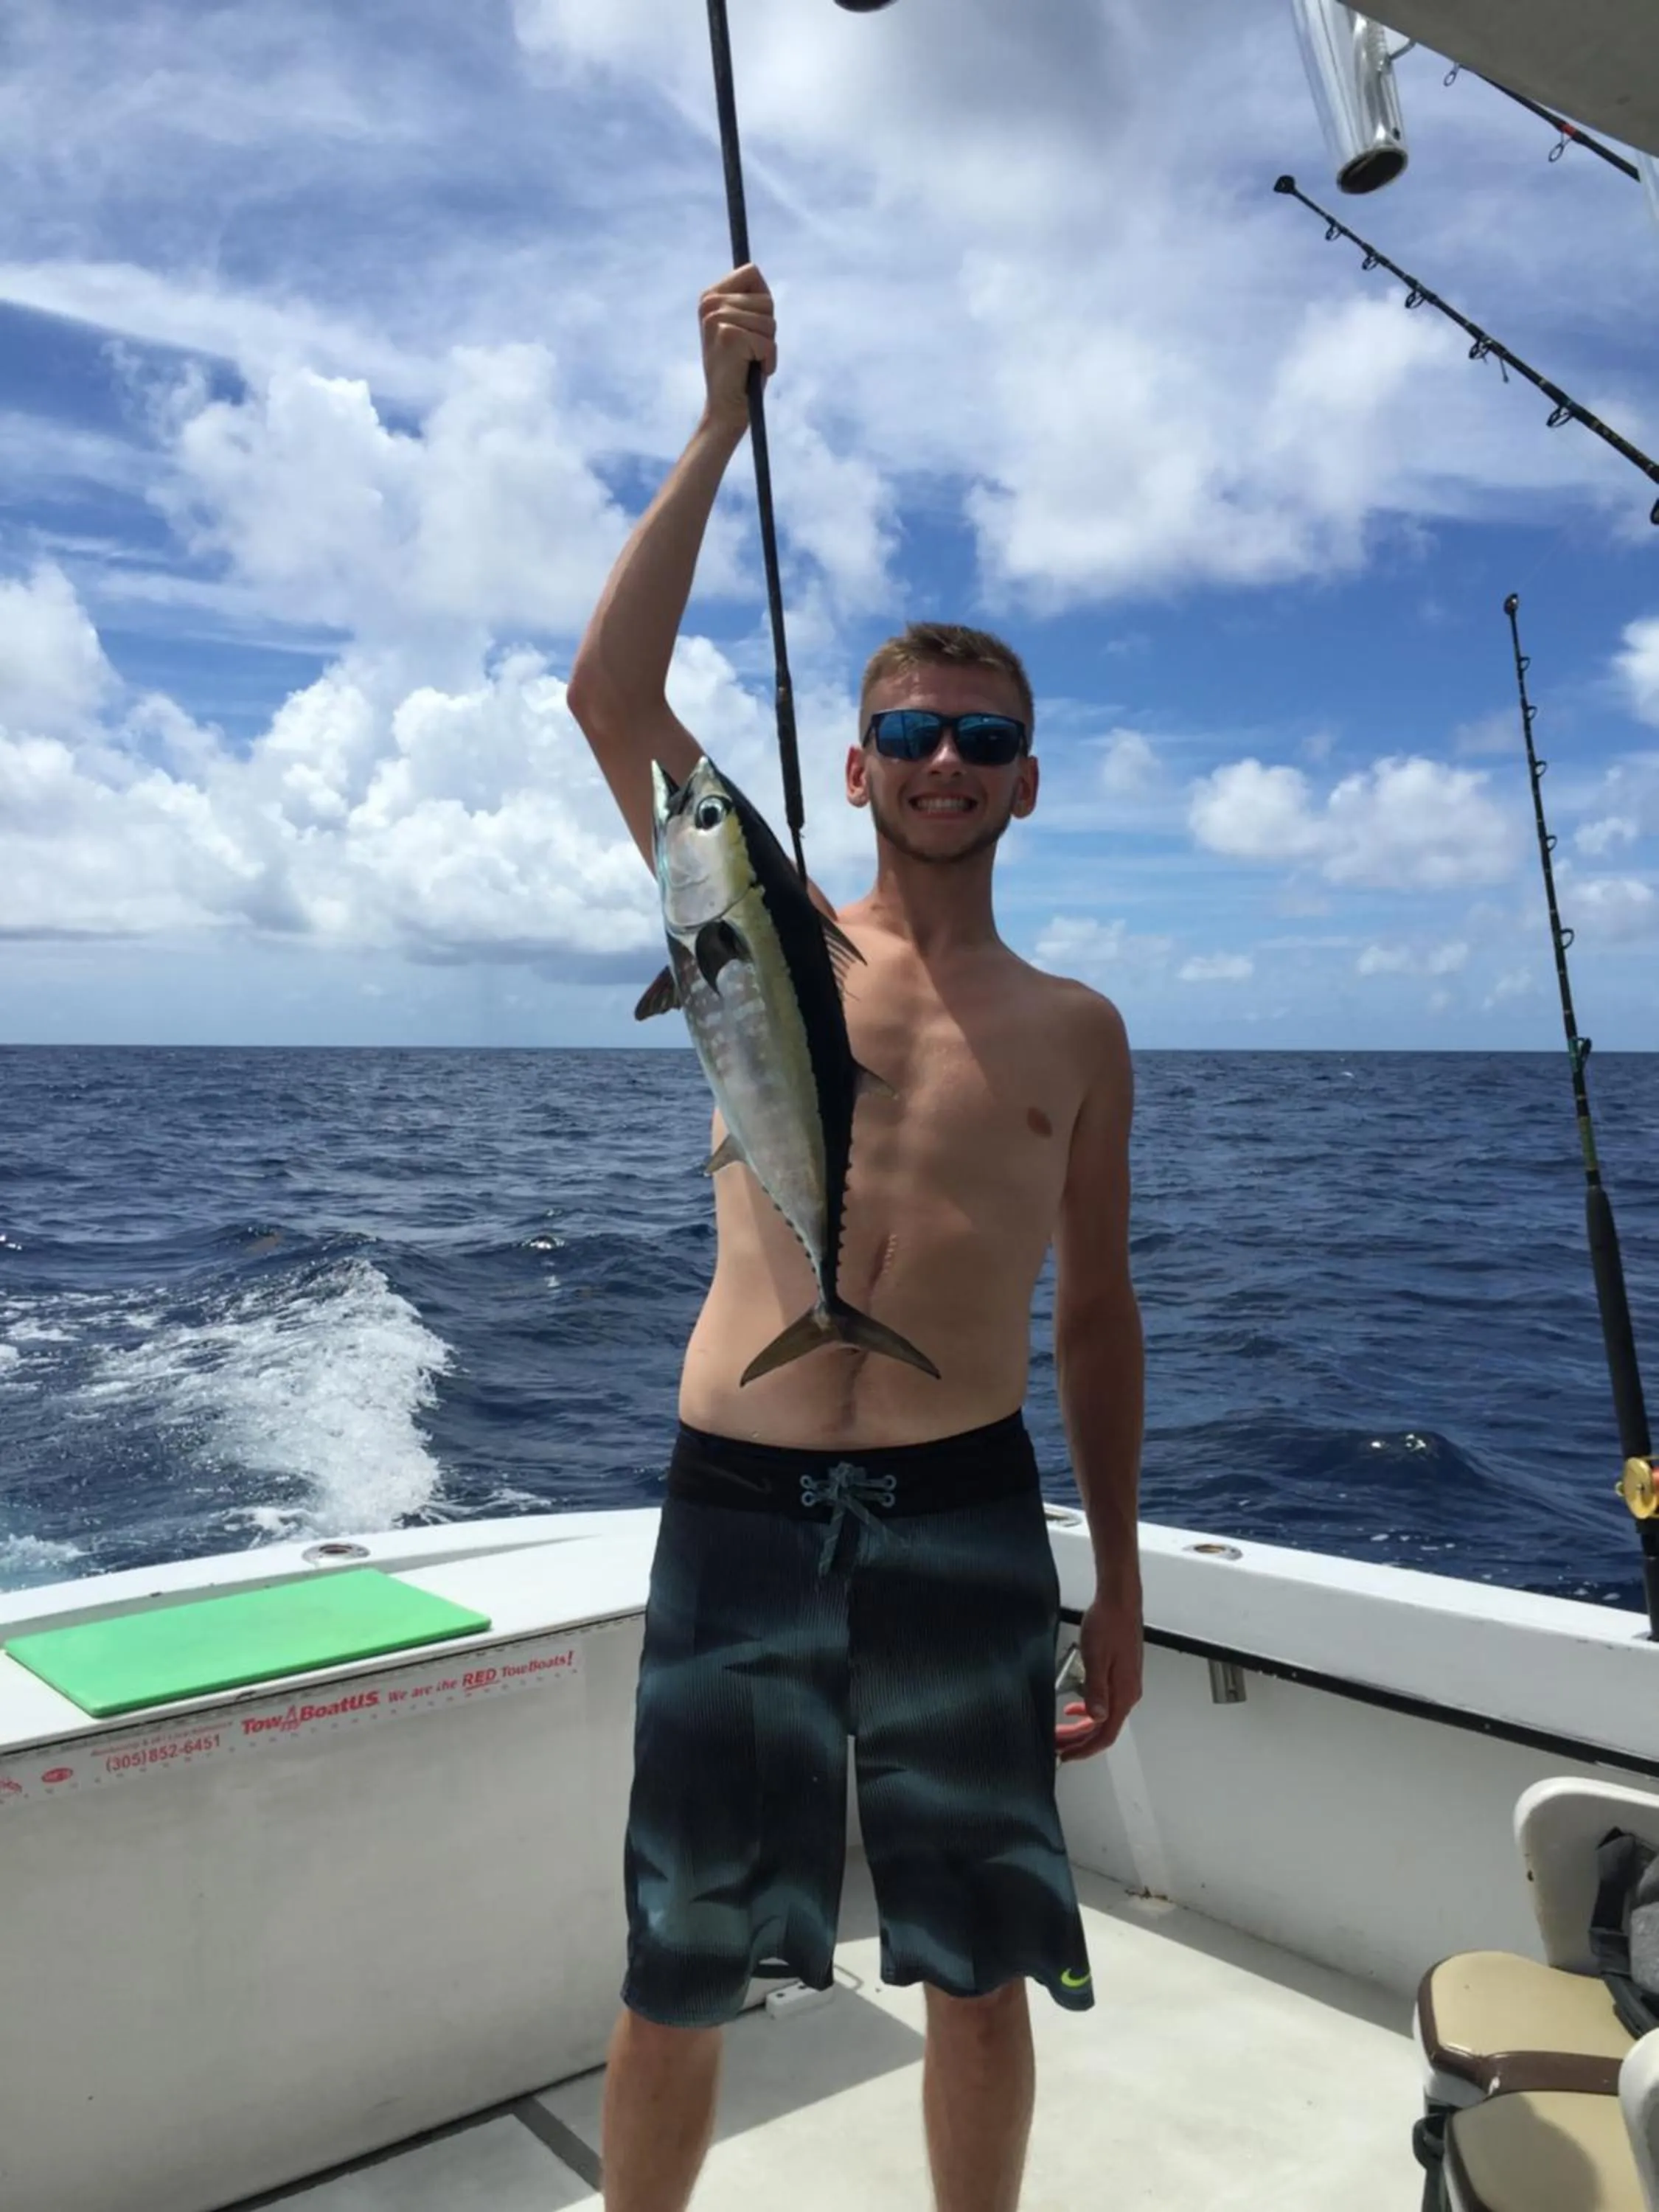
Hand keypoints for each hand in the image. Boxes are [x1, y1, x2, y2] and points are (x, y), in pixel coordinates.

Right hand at [700, 265, 776, 432]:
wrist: (725, 408)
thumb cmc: (741, 369)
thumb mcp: (745, 326)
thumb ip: (750, 299)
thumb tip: (754, 267)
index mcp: (709, 296)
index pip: (752, 272)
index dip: (762, 303)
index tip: (749, 328)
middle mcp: (709, 303)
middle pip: (766, 300)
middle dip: (767, 330)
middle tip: (748, 352)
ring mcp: (716, 318)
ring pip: (769, 322)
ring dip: (767, 347)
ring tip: (748, 361)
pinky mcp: (729, 336)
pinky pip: (769, 343)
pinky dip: (768, 361)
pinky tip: (750, 370)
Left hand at [1055, 1580, 1142, 1761]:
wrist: (1120, 1601)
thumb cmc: (1108, 1625)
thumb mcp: (1096, 1658)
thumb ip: (1095, 1689)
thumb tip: (1097, 1717)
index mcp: (1123, 1694)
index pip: (1105, 1735)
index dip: (1085, 1750)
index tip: (1066, 1756)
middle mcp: (1128, 1694)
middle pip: (1103, 1729)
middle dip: (1079, 1741)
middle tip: (1056, 1746)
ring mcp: (1125, 1685)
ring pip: (1102, 1717)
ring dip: (1081, 1727)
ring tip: (1061, 1731)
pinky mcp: (1120, 1675)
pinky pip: (1104, 1702)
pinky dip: (1087, 1710)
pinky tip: (1073, 1707)